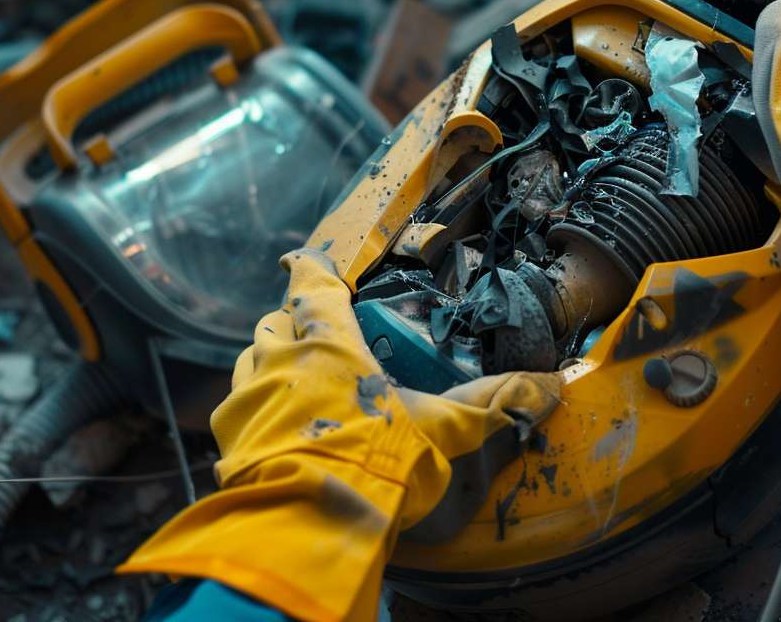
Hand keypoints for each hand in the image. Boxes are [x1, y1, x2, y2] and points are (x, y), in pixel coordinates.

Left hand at [120, 248, 560, 621]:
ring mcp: (247, 403)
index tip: (303, 259)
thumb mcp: (444, 428)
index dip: (310, 270)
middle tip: (310, 332)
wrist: (308, 521)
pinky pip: (237, 415)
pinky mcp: (228, 445)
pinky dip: (254, 414)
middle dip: (290, 322)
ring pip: (248, 365)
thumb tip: (552, 385)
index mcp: (328, 343)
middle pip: (273, 325)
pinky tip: (276, 433)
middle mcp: (278, 363)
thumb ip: (494, 404)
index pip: (312, 288)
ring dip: (267, 365)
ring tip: (292, 381)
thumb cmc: (376, 460)